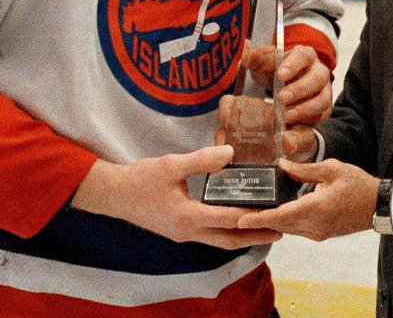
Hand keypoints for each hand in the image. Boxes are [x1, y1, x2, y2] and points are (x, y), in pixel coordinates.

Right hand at [70, 145, 282, 248]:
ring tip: (263, 228)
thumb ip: (202, 160)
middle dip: (255, 236)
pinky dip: (226, 232)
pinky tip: (234, 222)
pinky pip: (209, 236)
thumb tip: (229, 152)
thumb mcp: (172, 165)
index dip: (254, 216)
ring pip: (219, 241)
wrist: (113, 194)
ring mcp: (183, 233)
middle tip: (279, 230)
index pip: (230, 219)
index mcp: (189, 216)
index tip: (276, 213)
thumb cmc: (140, 179)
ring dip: (242, 236)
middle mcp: (188, 231)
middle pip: (229, 239)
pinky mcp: (177, 230)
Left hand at [236, 159, 379, 240]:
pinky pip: (296, 229)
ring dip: (270, 222)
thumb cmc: (358, 185)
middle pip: (279, 224)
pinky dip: (283, 222)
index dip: (258, 219)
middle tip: (236, 212)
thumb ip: (304, 170)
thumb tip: (281, 166)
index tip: (239, 220)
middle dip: (258, 220)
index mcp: (316, 208)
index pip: (281, 216)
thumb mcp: (331, 169)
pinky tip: (273, 213)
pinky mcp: (320, 234)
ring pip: (286, 228)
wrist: (378, 206)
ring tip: (250, 212)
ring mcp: (317, 233)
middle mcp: (314, 225)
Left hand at [241, 42, 331, 126]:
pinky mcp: (324, 109)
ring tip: (285, 116)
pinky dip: (309, 121)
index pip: (302, 56)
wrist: (281, 91)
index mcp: (304, 56)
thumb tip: (245, 57)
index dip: (292, 65)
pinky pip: (322, 115)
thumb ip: (254, 59)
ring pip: (322, 99)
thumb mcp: (261, 64)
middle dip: (299, 89)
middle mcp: (318, 71)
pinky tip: (294, 125)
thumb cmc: (273, 74)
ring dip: (304, 109)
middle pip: (317, 78)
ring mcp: (324, 90)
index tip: (279, 75)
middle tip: (281, 99)